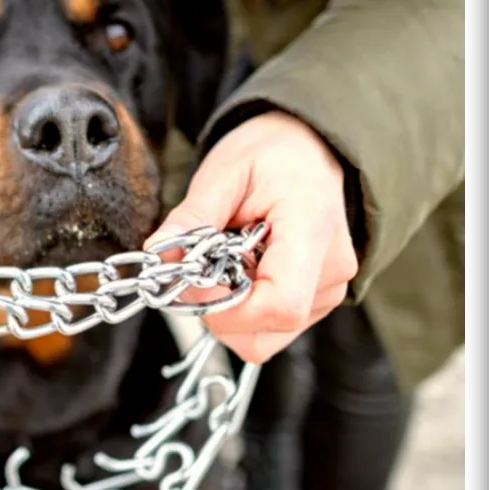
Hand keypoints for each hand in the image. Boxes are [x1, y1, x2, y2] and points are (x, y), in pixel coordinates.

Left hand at [145, 110, 359, 363]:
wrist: (309, 149)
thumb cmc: (271, 156)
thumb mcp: (223, 174)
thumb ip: (192, 218)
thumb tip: (157, 252)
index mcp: (313, 230)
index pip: (280, 304)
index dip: (226, 308)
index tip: (194, 280)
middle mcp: (331, 271)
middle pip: (266, 331)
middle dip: (216, 311)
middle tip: (199, 267)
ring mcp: (328, 291)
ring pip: (264, 339)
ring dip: (227, 313)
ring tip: (223, 264)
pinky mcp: (317, 301)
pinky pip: (270, 329)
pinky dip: (242, 311)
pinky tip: (239, 272)